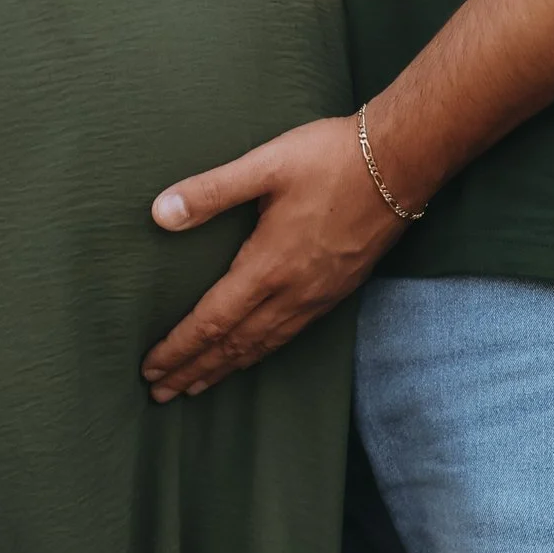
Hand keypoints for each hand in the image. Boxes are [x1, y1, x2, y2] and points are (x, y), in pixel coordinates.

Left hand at [141, 114, 407, 400]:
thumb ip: (211, 191)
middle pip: (233, 346)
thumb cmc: (331, 158)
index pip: (212, 322)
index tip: (151, 370)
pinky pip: (289, 336)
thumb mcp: (265, 164)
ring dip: (225, 369)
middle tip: (161, 394)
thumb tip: (159, 213)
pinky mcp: (336, 291)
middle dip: (193, 370)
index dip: (179, 348)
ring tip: (197, 386)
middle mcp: (292, 293)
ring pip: (262, 346)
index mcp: (267, 266)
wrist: (401, 163)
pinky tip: (251, 355)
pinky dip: (260, 353)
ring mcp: (317, 297)